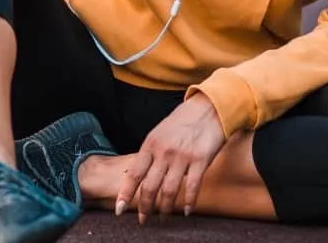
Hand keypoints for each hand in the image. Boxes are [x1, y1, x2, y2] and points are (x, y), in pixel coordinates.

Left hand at [116, 94, 225, 222]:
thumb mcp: (159, 133)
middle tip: (143, 219)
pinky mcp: (201, 160)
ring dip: (165, 208)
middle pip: (149, 186)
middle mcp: (163, 152)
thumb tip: (139, 175)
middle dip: (145, 207)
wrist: (209, 108)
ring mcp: (182, 157)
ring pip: (169, 191)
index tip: (119, 208)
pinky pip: (192, 187)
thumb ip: (150, 153)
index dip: (125, 193)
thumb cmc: (182, 121)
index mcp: (150, 144)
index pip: (133, 174)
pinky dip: (189, 202)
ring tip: (164, 217)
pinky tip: (187, 211)